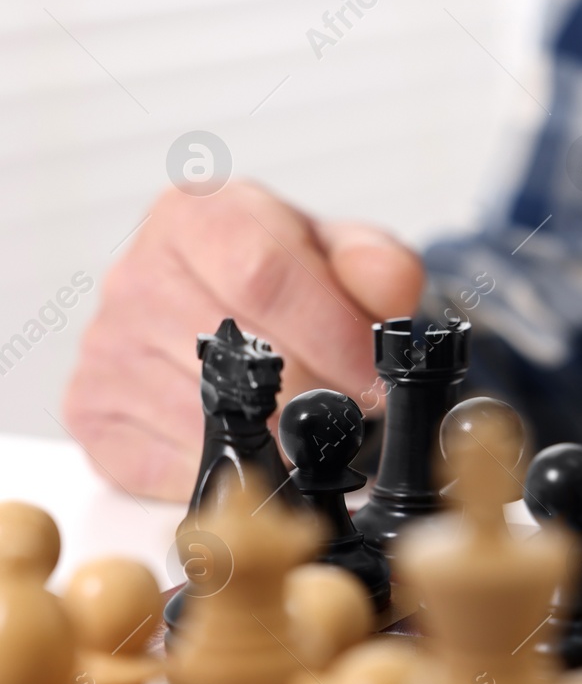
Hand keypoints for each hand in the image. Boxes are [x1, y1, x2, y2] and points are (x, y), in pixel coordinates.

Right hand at [63, 182, 424, 500]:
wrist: (244, 311)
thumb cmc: (295, 278)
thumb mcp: (348, 254)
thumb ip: (379, 264)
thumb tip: (388, 287)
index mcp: (197, 215)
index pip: (259, 275)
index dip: (329, 336)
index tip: (371, 374)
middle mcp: (135, 274)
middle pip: (235, 354)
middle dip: (315, 395)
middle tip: (351, 409)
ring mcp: (106, 345)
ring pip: (205, 417)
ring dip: (278, 439)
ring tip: (308, 424)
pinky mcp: (92, 411)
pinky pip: (170, 461)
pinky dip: (231, 468)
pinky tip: (259, 445)